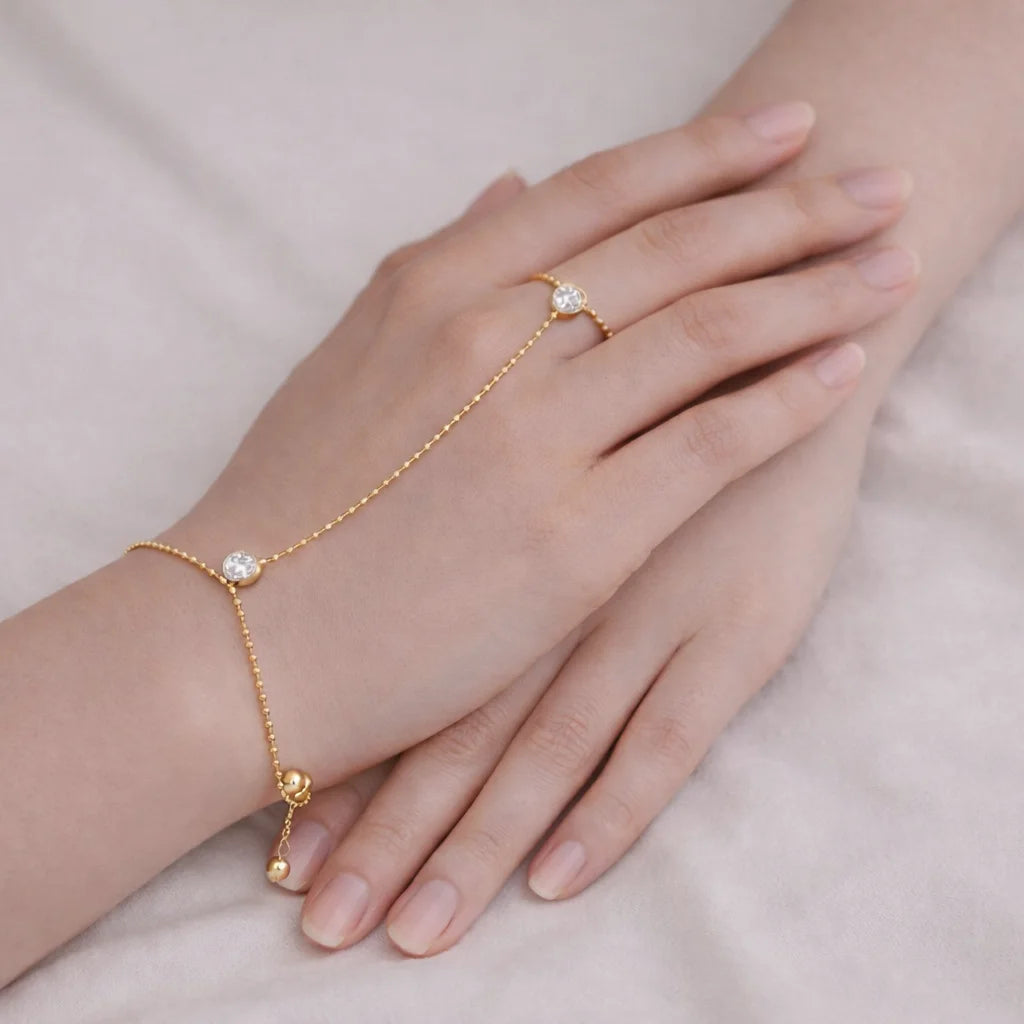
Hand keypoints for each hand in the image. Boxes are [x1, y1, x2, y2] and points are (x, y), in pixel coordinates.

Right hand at [166, 103, 913, 808]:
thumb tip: (515, 186)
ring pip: (709, 335)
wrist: (243, 643)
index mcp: (432, 286)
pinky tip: (844, 366)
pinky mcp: (576, 541)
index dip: (707, 154)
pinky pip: (708, 444)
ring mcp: (536, 438)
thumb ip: (442, 266)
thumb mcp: (348, 359)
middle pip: (677, 250)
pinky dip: (787, 399)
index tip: (786, 133)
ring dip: (814, 292)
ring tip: (888, 265)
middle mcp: (489, 339)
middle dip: (793, 211)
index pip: (602, 191)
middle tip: (874, 188)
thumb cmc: (288, 507)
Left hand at [282, 367, 888, 955]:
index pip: (405, 662)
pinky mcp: (729, 626)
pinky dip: (605, 815)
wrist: (778, 336)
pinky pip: (661, 739)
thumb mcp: (542, 416)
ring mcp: (641, 606)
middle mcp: (555, 578)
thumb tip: (377, 553)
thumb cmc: (650, 375)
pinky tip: (554, 879)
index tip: (276, 844)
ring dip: (468, 845)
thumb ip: (469, 484)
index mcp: (498, 527)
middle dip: (380, 828)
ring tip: (408, 931)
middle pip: (452, 722)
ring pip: (538, 749)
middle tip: (315, 920)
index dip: (343, 756)